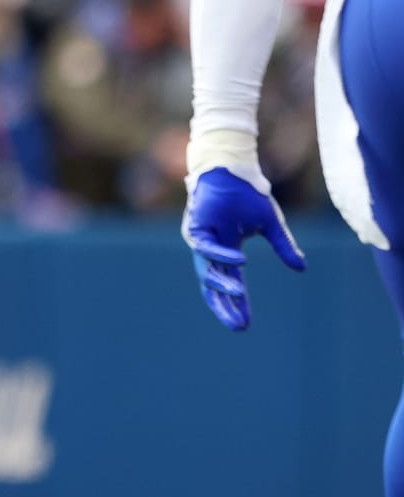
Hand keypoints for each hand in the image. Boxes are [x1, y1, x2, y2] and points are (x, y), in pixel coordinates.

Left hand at [183, 167, 305, 330]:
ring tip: (239, 297)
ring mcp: (201, 240)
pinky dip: (222, 256)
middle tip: (238, 325)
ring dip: (223, 285)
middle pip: (214, 286)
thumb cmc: (247, 195)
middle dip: (225, 307)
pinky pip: (206, 247)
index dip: (238, 304)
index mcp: (227, 251)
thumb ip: (283, 247)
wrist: (232, 170)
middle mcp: (211, 250)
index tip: (245, 325)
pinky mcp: (195, 228)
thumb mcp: (271, 225)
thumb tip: (301, 268)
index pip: (231, 284)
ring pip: (206, 271)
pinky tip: (240, 263)